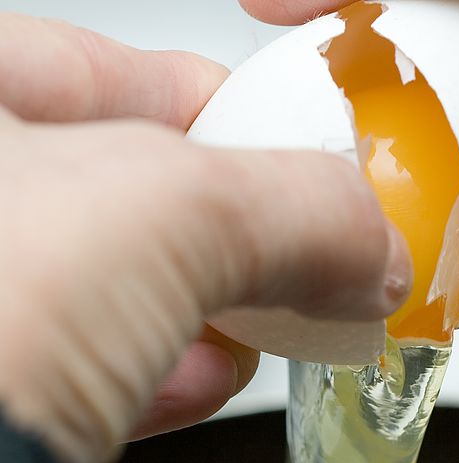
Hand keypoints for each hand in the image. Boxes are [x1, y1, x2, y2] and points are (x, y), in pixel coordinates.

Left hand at [0, 13, 410, 462]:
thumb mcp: (173, 214)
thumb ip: (301, 207)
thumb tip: (373, 244)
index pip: (110, 69)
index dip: (225, 108)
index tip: (296, 151)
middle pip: (114, 188)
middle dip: (223, 229)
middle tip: (296, 248)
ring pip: (100, 285)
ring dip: (198, 310)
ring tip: (263, 326)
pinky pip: (71, 364)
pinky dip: (149, 373)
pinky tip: (195, 382)